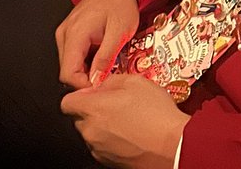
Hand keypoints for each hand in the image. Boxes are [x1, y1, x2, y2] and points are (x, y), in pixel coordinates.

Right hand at [56, 0, 140, 89]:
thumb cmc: (120, 0)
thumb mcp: (119, 32)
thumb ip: (106, 59)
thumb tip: (96, 81)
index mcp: (75, 33)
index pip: (68, 73)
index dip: (83, 86)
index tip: (100, 88)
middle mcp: (65, 32)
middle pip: (67, 70)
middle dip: (86, 78)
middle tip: (107, 77)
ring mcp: (67, 31)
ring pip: (70, 63)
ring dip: (87, 69)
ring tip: (107, 65)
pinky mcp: (71, 31)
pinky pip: (74, 53)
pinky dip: (86, 59)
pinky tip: (101, 56)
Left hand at [61, 74, 187, 168]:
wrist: (173, 146)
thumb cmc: (156, 116)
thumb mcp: (136, 82)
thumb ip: (111, 80)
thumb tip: (103, 84)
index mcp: (93, 109)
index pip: (67, 102)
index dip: (79, 95)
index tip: (92, 92)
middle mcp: (91, 132)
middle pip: (79, 118)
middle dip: (93, 109)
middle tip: (115, 102)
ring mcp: (99, 150)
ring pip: (92, 133)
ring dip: (103, 125)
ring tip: (127, 118)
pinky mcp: (109, 162)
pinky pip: (103, 146)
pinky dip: (111, 139)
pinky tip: (131, 132)